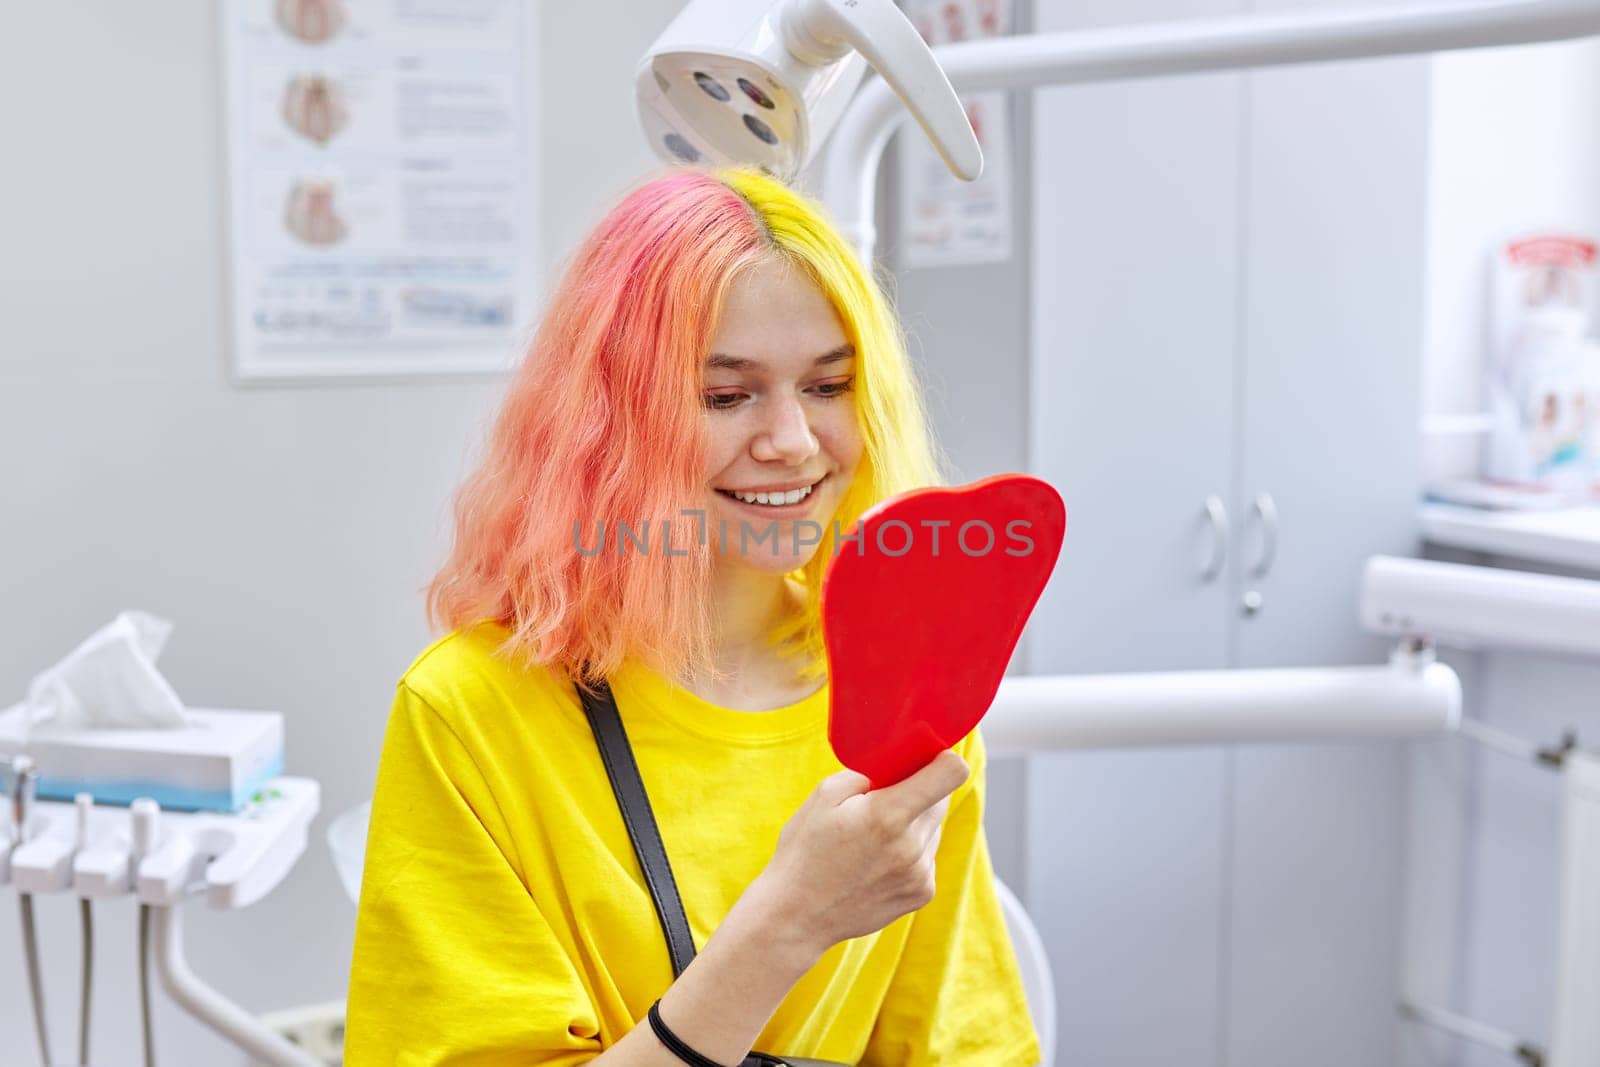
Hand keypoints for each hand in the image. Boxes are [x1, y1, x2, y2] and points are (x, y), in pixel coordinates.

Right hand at [747, 748, 970, 962]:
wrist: (795, 915)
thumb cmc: (804, 850)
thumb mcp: (824, 795)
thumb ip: (868, 773)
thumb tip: (899, 764)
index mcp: (888, 814)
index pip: (951, 773)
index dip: (944, 759)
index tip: (930, 758)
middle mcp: (911, 846)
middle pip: (940, 800)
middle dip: (918, 793)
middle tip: (881, 802)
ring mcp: (920, 874)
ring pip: (933, 829)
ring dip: (913, 825)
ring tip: (872, 839)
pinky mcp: (922, 894)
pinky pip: (927, 857)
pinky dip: (910, 852)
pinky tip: (877, 862)